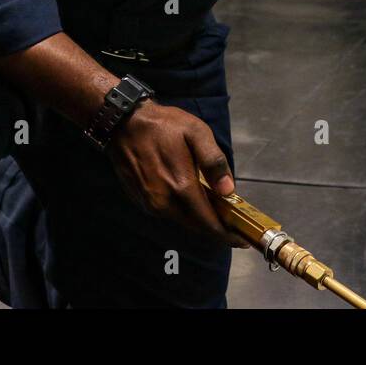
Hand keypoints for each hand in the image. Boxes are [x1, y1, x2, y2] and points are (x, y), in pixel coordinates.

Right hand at [106, 100, 249, 247]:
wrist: (123, 124)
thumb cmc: (163, 125)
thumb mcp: (196, 133)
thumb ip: (213, 162)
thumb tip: (228, 190)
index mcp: (181, 186)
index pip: (208, 222)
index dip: (226, 234)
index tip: (241, 240)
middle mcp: (164, 201)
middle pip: (195, 226)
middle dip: (215, 229)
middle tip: (232, 226)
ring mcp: (149, 203)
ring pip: (181, 220)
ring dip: (198, 220)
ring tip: (214, 211)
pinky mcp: (140, 200)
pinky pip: (167, 213)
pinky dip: (182, 212)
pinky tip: (190, 200)